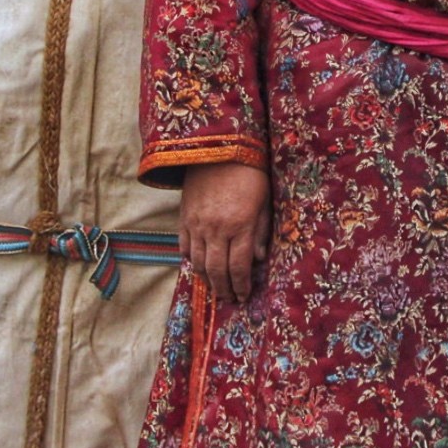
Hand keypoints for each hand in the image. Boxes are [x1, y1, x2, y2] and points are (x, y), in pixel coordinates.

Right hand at [179, 161, 270, 303]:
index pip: (239, 267)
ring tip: (215, 287)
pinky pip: (184, 247)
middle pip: (217, 271)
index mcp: (240, 226)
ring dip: (206, 279)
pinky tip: (199, 265)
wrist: (218, 149)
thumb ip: (260, 231)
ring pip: (198, 263)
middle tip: (228, 299)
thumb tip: (258, 259)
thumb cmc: (249, 173)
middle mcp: (216, 229)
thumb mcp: (263, 201)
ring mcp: (197, 224)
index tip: (243, 296)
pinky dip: (191, 260)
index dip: (241, 285)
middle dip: (224, 289)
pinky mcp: (184, 217)